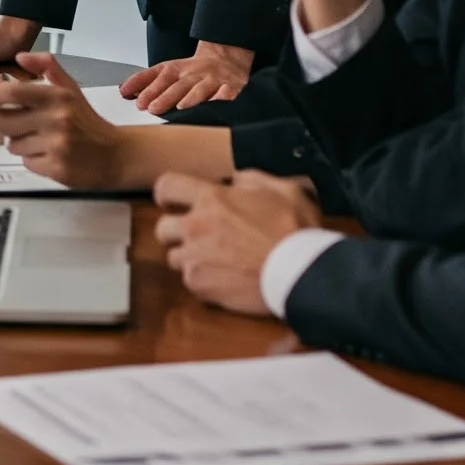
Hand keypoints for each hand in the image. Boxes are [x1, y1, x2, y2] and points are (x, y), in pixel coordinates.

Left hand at [0, 53, 131, 190]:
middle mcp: (56, 120)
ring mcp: (57, 145)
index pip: (13, 92)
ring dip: (20, 143)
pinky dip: (33, 160)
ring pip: (12, 145)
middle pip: (2, 122)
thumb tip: (21, 57)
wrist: (117, 155)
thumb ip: (48, 68)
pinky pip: (26, 163)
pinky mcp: (57, 169)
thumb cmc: (89, 122)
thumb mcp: (71, 90)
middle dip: (4, 123)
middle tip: (20, 123)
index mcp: (57, 97)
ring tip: (42, 140)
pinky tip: (50, 155)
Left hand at [119, 41, 253, 112]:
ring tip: (181, 108)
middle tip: (152, 108)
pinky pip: (227, 93)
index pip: (159, 78)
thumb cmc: (193, 70)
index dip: (148, 89)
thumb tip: (123, 90)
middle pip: (177, 85)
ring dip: (190, 99)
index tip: (138, 102)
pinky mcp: (231, 87)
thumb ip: (146, 80)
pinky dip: (222, 99)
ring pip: (200, 89)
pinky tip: (215, 106)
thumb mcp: (168, 70)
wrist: (226, 57)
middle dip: (164, 97)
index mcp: (176, 69)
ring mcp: (212, 80)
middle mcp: (193, 74)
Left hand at [154, 168, 321, 316]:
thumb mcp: (282, 190)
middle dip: (176, 232)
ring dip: (190, 258)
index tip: (172, 201)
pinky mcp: (201, 285)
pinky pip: (190, 282)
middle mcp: (195, 226)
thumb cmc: (295, 231)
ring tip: (215, 262)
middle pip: (162, 227)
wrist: (302, 274)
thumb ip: (252, 179)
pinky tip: (224, 280)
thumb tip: (235, 180)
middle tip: (197, 237)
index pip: (167, 186)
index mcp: (211, 199)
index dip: (167, 193)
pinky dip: (203, 282)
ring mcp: (195, 257)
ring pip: (174, 258)